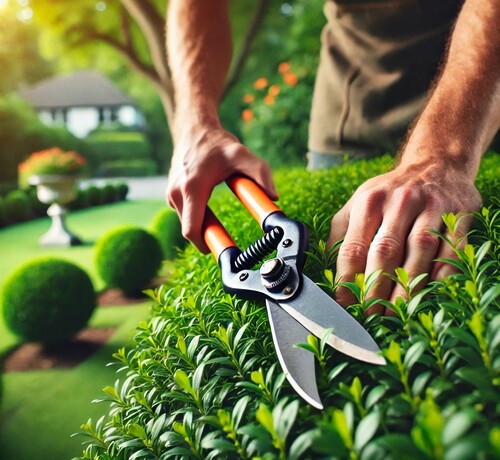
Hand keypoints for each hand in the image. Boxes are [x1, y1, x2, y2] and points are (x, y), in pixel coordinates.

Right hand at [166, 127, 277, 252]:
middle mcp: (176, 193)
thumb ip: (260, 174)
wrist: (194, 129)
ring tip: (216, 218)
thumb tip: (274, 197)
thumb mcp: (242, 154)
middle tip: (224, 239)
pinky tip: (206, 203)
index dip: (204, 245)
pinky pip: (184, 214)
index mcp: (192, 188)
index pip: (192, 230)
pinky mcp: (171, 194)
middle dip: (206, 237)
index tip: (218, 252)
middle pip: (189, 230)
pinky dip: (196, 216)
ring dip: (202, 225)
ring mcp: (171, 194)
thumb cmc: (217, 143)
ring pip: (186, 223)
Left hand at [328, 159, 481, 314]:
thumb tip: (326, 267)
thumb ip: (341, 233)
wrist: (436, 164)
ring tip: (397, 312)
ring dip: (407, 287)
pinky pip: (450, 249)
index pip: (353, 248)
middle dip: (376, 289)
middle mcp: (399, 201)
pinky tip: (429, 293)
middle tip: (371, 315)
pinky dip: (440, 273)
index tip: (344, 304)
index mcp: (369, 201)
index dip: (347, 281)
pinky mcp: (458, 214)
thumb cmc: (391, 193)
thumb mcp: (359, 203)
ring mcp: (432, 206)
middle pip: (385, 252)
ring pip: (419, 251)